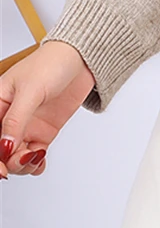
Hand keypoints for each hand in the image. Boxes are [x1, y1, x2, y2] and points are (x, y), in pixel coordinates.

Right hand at [0, 40, 95, 179]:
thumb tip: (4, 146)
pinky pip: (34, 155)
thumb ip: (17, 119)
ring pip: (16, 157)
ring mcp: (26, 127)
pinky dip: (36, 163)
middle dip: (8, 161)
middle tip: (22, 159)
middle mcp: (8, 118)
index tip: (2, 166)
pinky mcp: (44, 132)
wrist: (82, 61)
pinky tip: (41, 161)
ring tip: (36, 156)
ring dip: (23, 164)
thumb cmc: (51, 64)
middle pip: (1, 150)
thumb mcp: (31, 91)